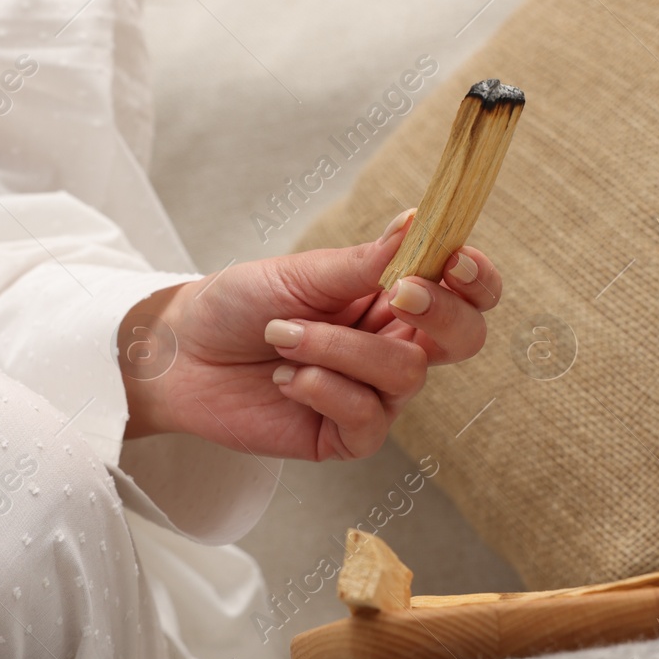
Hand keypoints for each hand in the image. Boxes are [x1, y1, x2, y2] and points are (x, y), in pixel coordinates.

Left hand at [119, 210, 501, 460]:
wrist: (181, 352)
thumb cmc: (240, 302)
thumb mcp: (302, 273)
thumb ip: (366, 260)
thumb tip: (420, 221)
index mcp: (395, 297)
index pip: (467, 292)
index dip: (477, 279)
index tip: (455, 261)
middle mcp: (394, 347)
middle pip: (464, 339)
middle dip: (439, 313)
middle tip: (395, 292)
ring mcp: (374, 396)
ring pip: (404, 375)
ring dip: (339, 348)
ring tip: (283, 335)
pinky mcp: (345, 437)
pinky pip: (366, 419)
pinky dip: (324, 389)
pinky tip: (285, 378)